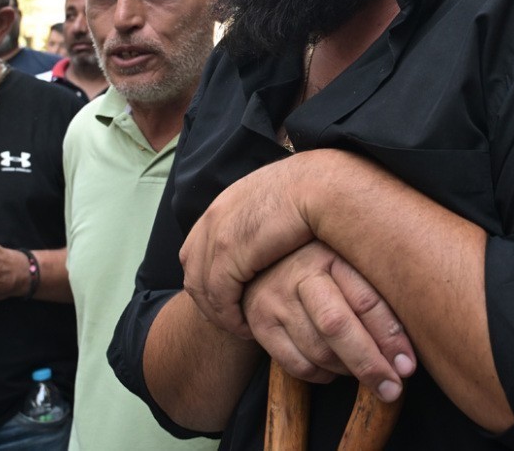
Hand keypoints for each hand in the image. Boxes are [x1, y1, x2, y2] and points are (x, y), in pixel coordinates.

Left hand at [180, 154, 321, 338]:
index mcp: (224, 205)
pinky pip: (218, 295)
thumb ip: (265, 225)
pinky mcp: (229, 250)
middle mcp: (213, 217)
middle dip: (208, 301)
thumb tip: (269, 246)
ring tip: (243, 329)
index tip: (231, 302)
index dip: (209, 281)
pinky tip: (249, 328)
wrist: (321, 184)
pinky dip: (230, 317)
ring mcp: (217, 232)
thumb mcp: (278, 208)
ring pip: (201, 288)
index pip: (196, 251)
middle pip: (192, 270)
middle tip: (233, 322)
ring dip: (219, 314)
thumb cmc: (313, 197)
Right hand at [245, 241, 413, 401]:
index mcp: (331, 253)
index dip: (390, 337)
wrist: (265, 258)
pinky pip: (297, 365)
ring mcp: (275, 298)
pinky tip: (335, 369)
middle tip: (391, 389)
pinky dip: (322, 376)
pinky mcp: (260, 323)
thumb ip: (376, 290)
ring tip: (365, 371)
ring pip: (318, 350)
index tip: (408, 367)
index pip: (366, 299)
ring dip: (348, 371)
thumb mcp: (350, 263)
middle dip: (369, 363)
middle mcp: (299, 272)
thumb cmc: (325, 265)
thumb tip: (412, 342)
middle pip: (336, 325)